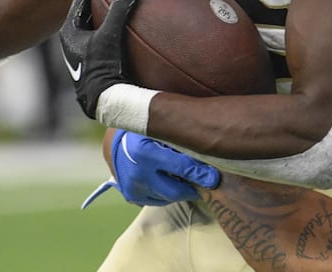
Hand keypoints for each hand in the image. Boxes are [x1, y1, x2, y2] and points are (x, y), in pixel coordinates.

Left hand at [61, 0, 140, 117]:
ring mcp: (81, 56)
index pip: (80, 0)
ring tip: (121, 6)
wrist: (104, 100)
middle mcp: (72, 44)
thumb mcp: (111, 34)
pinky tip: (127, 33)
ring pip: (93, 28)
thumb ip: (120, 9)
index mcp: (69, 33)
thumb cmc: (103, 66)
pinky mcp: (93, 67)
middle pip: (85, 13)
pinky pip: (102, 41)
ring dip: (106, 16)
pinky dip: (113, 32)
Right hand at [83, 130, 220, 207]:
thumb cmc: (146, 131)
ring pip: (167, 197)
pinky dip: (168, 194)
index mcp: (146, 152)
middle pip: (174, 190)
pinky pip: (157, 200)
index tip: (214, 178)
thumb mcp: (162, 130)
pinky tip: (174, 183)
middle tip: (207, 184)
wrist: (117, 140)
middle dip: (194, 188)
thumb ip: (182, 140)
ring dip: (181, 191)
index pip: (181, 167)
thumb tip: (210, 151)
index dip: (200, 174)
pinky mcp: (132, 195)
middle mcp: (137, 173)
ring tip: (191, 181)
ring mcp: (133, 187)